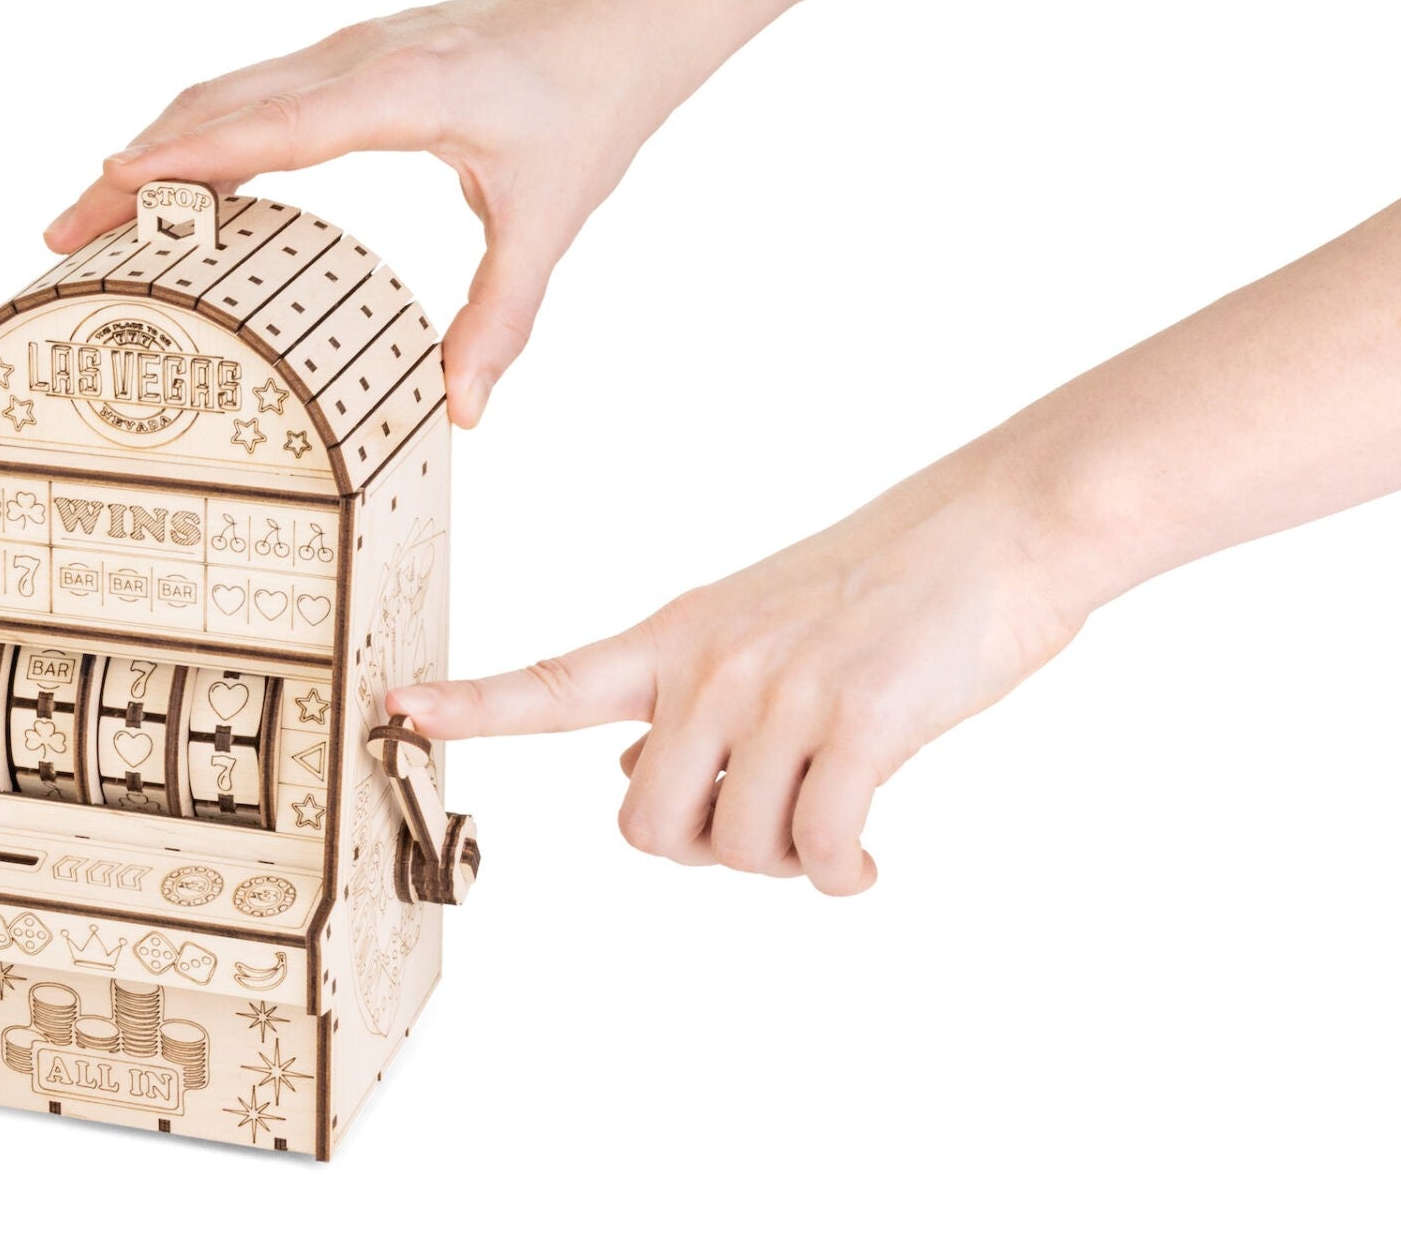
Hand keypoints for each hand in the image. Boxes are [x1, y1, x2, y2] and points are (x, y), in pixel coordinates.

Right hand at [44, 0, 721, 425]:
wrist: (628, 11)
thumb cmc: (594, 101)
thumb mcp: (551, 218)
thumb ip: (501, 318)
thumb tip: (463, 412)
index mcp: (406, 86)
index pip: (271, 125)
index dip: (185, 160)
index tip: (103, 190)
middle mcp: (364, 54)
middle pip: (218, 104)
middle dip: (133, 168)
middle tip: (59, 236)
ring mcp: (354, 45)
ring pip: (227, 89)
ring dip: (157, 145)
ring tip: (91, 213)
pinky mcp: (358, 52)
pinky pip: (256, 88)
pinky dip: (202, 130)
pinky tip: (181, 179)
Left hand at [388, 445, 1089, 894]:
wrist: (1001, 525)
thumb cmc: (890, 585)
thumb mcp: (763, 622)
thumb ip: (689, 699)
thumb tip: (628, 780)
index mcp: (681, 634)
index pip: (554, 679)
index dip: (473, 703)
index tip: (398, 711)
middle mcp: (712, 663)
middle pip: (642, 826)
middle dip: (699, 850)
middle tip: (771, 823)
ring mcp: (780, 692)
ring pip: (733, 851)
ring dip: (787, 861)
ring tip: (837, 820)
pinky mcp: (857, 723)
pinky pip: (818, 854)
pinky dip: (843, 876)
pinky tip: (870, 860)